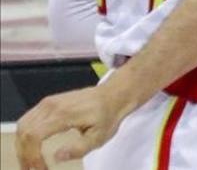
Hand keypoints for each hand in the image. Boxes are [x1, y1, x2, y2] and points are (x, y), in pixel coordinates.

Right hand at [15, 82, 132, 169]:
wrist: (113, 96)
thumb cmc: (107, 116)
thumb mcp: (99, 137)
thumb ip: (79, 148)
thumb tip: (57, 157)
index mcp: (65, 114)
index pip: (35, 136)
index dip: (32, 156)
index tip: (40, 168)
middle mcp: (52, 105)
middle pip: (24, 132)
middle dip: (24, 154)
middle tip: (33, 169)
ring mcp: (48, 102)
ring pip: (22, 125)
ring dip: (22, 145)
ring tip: (30, 161)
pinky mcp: (48, 102)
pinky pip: (27, 119)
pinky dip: (24, 135)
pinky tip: (31, 148)